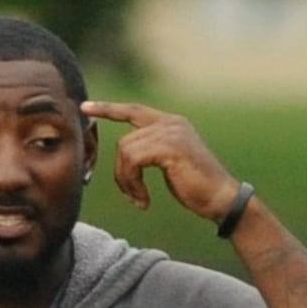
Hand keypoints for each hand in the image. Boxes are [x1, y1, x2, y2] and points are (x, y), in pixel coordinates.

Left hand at [82, 100, 244, 222]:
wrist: (221, 198)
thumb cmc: (195, 186)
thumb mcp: (168, 163)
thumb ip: (148, 152)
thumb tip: (125, 155)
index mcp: (171, 123)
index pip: (133, 110)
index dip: (109, 109)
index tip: (86, 107)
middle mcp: (171, 123)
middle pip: (124, 141)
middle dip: (120, 173)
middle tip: (130, 196)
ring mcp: (171, 133)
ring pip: (126, 152)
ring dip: (127, 181)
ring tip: (139, 199)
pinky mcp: (170, 148)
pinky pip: (134, 161)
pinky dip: (133, 184)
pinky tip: (144, 200)